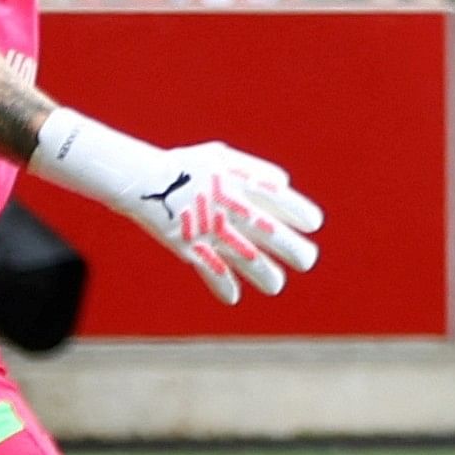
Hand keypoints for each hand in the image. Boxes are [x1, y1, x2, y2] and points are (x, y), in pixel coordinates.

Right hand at [32, 111, 325, 301]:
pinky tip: (234, 296)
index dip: (305, 217)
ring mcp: (216, 233)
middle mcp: (237, 211)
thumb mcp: (223, 158)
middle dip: (299, 253)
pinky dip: (226, 288)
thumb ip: (256, 171)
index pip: (290, 205)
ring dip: (270, 278)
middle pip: (280, 239)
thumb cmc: (185, 167)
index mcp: (246, 186)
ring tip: (275, 284)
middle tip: (306, 259)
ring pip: (256, 266)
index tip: (312, 226)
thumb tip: (285, 183)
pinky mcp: (194, 250)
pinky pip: (216, 276)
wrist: (142, 179)